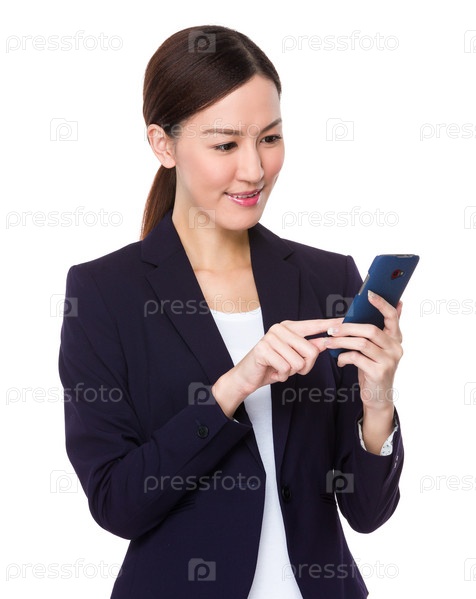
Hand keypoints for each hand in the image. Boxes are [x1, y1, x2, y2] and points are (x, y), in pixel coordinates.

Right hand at [212, 318, 341, 417]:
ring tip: (280, 368)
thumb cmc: (272, 365)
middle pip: (311, 350)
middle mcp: (280, 329)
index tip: (346, 320)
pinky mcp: (263, 350)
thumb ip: (309, 347)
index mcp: (289, 327)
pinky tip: (273, 372)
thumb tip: (327, 341)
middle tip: (291, 368)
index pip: (314, 325)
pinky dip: (281, 376)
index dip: (330, 325)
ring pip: (299, 361)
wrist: (247, 376)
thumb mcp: (293, 356)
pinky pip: (285, 368)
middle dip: (305, 366)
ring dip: (291, 372)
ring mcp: (270, 338)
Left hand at [322, 291, 402, 451]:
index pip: (392, 317)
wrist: (378, 398)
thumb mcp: (378, 349)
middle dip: (347, 327)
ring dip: (341, 341)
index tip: (369, 293)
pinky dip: (344, 357)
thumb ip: (380, 330)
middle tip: (330, 329)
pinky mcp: (379, 372)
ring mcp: (389, 361)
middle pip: (370, 329)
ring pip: (361, 343)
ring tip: (328, 342)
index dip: (381, 304)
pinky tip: (339, 360)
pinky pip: (356, 358)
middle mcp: (396, 348)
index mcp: (396, 339)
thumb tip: (392, 305)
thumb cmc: (374, 368)